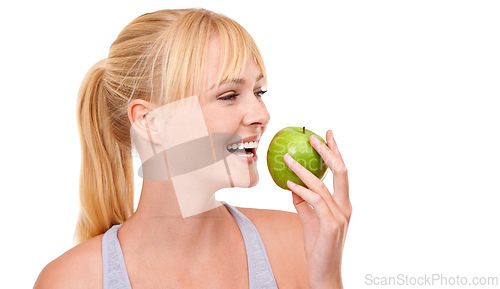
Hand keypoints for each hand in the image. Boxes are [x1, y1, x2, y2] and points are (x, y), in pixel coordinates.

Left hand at [284, 129, 350, 288]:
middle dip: (328, 151)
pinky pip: (315, 202)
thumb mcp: (309, 220)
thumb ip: (303, 202)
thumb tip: (292, 184)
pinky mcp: (330, 226)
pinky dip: (302, 190)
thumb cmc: (318, 247)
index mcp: (343, 204)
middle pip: (340, 172)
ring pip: (322, 185)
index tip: (328, 135)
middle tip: (314, 136)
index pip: (341, 173)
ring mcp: (340, 216)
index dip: (336, 152)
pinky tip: (289, 183)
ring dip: (302, 169)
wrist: (324, 273)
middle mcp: (345, 207)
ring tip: (287, 158)